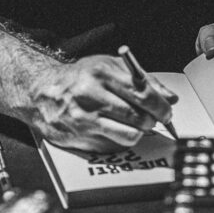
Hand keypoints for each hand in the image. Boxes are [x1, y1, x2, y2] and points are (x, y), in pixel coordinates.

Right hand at [28, 52, 177, 151]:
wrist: (43, 93)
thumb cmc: (80, 78)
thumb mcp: (110, 67)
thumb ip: (142, 79)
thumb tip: (170, 98)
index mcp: (101, 73)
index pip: (143, 93)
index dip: (160, 106)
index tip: (167, 111)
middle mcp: (92, 96)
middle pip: (139, 117)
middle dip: (153, 121)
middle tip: (153, 118)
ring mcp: (85, 119)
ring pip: (130, 135)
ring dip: (139, 132)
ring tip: (135, 124)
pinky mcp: (81, 137)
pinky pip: (115, 145)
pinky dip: (121, 139)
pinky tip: (115, 129)